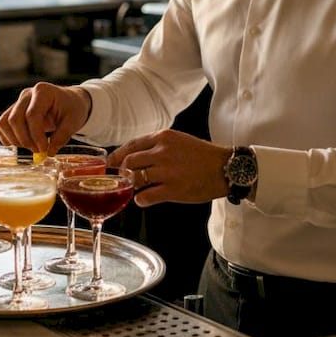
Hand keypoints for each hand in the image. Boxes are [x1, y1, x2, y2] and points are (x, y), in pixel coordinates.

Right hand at [0, 82, 90, 155]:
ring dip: (15, 139)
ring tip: (31, 147)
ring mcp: (18, 102)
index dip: (35, 135)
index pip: (32, 114)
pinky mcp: (13, 111)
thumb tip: (49, 152)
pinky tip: (21, 143)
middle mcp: (27, 94)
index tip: (43, 149)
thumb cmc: (72, 108)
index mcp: (43, 91)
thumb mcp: (73, 121)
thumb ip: (62, 137)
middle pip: (15, 119)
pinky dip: (7, 137)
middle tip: (38, 151)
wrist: (69, 101)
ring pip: (4, 122)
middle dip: (25, 139)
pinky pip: (1, 125)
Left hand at [108, 129, 231, 207]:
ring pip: (134, 179)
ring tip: (136, 189)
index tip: (110, 162)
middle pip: (128, 162)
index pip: (131, 145)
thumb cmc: (202, 155)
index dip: (117, 155)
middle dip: (122, 172)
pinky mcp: (172, 190)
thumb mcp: (178, 140)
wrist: (225, 168)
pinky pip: (145, 196)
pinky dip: (140, 199)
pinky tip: (145, 199)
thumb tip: (135, 154)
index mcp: (163, 137)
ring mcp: (167, 171)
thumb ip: (158, 145)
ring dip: (131, 186)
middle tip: (122, 178)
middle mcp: (162, 152)